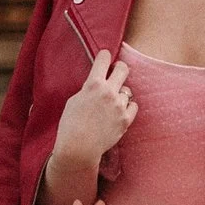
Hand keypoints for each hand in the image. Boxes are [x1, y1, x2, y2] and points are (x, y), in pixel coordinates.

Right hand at [43, 50, 135, 204]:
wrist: (78, 149)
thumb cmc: (70, 125)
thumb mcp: (74, 100)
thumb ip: (88, 89)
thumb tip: (96, 82)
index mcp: (93, 84)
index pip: (104, 59)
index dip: (105, 56)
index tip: (105, 57)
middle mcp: (108, 92)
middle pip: (123, 69)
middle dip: (119, 68)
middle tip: (116, 72)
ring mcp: (119, 106)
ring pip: (127, 90)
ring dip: (120, 94)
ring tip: (110, 104)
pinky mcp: (126, 120)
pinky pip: (133, 105)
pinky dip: (127, 107)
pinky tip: (119, 111)